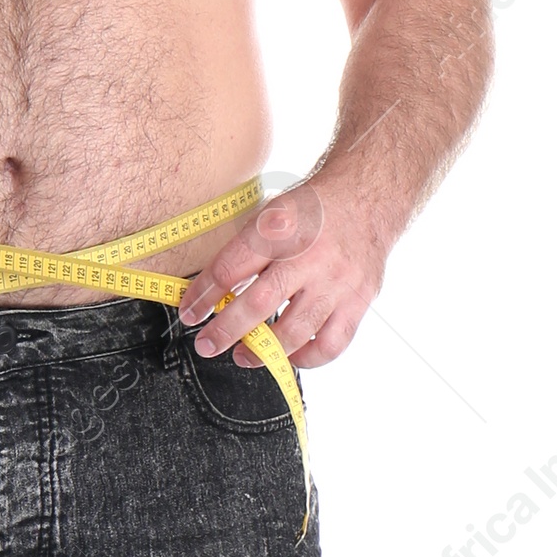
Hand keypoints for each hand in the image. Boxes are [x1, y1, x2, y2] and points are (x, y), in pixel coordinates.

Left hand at [177, 178, 384, 369]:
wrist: (366, 198)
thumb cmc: (309, 212)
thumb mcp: (272, 213)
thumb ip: (245, 251)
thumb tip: (210, 294)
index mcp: (280, 227)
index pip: (231, 268)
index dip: (204, 296)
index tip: (190, 313)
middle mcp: (309, 255)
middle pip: (259, 303)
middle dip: (226, 330)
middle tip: (207, 345)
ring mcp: (337, 281)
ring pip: (295, 330)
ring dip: (262, 351)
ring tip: (242, 356)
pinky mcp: (359, 300)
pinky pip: (331, 344)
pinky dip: (306, 358)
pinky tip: (288, 354)